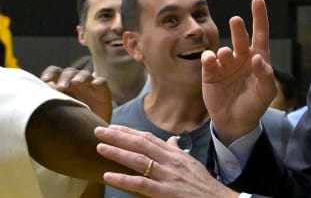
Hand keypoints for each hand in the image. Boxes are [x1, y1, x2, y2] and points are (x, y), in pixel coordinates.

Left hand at [41, 65, 111, 121]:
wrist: (89, 131)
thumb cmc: (69, 122)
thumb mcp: (56, 112)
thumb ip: (48, 103)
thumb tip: (35, 96)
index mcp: (62, 84)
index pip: (55, 72)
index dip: (50, 73)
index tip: (45, 81)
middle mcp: (75, 82)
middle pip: (69, 72)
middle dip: (64, 78)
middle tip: (61, 87)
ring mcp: (89, 86)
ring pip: (84, 74)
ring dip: (80, 77)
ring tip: (76, 82)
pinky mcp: (102, 91)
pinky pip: (101, 81)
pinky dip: (98, 81)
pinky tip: (94, 84)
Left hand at [95, 125, 237, 197]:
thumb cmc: (203, 183)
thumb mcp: (191, 163)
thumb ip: (177, 151)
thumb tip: (171, 140)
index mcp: (175, 154)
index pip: (148, 138)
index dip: (130, 132)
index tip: (113, 126)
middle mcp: (170, 161)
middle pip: (140, 144)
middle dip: (119, 136)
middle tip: (99, 130)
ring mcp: (167, 176)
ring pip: (139, 160)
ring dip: (118, 152)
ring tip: (100, 147)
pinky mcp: (165, 192)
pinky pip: (141, 184)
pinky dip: (123, 179)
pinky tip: (108, 175)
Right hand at [201, 0, 276, 143]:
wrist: (235, 122)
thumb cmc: (254, 105)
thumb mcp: (266, 92)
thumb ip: (265, 75)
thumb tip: (257, 58)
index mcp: (258, 58)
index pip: (260, 34)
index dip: (259, 17)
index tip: (257, 0)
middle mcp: (241, 58)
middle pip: (241, 38)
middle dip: (238, 29)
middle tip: (236, 21)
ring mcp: (225, 64)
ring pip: (224, 50)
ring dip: (225, 51)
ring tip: (226, 55)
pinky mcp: (211, 73)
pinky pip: (209, 60)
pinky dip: (209, 59)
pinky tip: (211, 60)